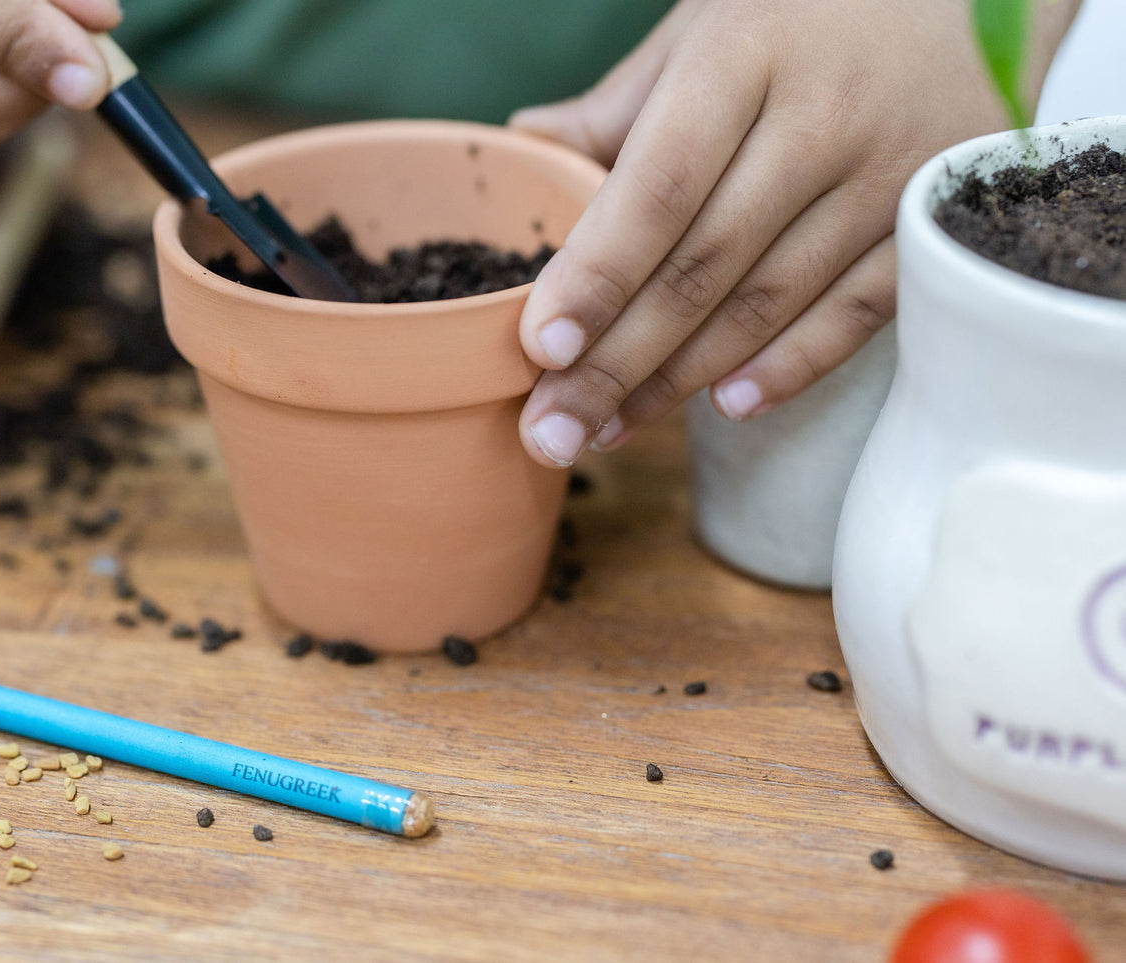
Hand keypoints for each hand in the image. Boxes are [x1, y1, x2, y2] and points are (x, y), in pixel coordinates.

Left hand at [509, 0, 1078, 466]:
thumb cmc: (815, 9)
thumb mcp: (712, 24)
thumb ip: (621, 101)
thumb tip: (524, 143)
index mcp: (744, 58)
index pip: (658, 186)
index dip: (597, 274)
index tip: (540, 347)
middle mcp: (820, 120)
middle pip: (703, 265)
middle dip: (616, 361)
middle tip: (550, 430)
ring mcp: (887, 176)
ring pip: (768, 302)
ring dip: (680, 380)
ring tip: (606, 428)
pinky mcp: (936, 220)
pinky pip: (859, 313)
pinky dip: (792, 365)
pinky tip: (726, 407)